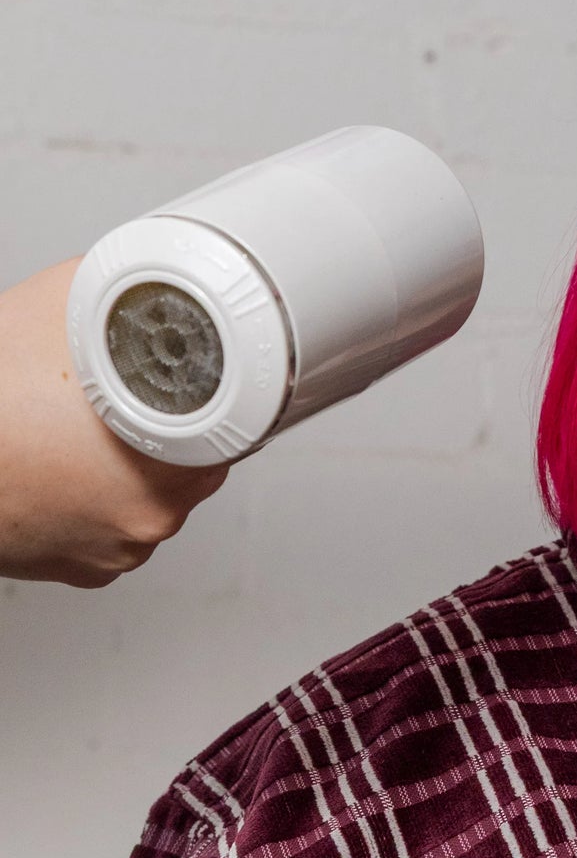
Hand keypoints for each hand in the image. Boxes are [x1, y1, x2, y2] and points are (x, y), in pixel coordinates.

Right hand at [0, 261, 226, 587]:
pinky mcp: (80, 572)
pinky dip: (97, 503)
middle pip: (194, 465)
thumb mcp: (64, 305)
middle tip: (124, 402)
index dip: (213, 399)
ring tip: (82, 435)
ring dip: (129, 469)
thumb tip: (157, 286)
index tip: (196, 386)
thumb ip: (125, 305)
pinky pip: (111, 530)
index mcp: (171, 462)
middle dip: (167, 432)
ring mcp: (113, 551)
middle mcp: (149, 518)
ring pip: (150, 497)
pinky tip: (69, 469)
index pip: (232, 428)